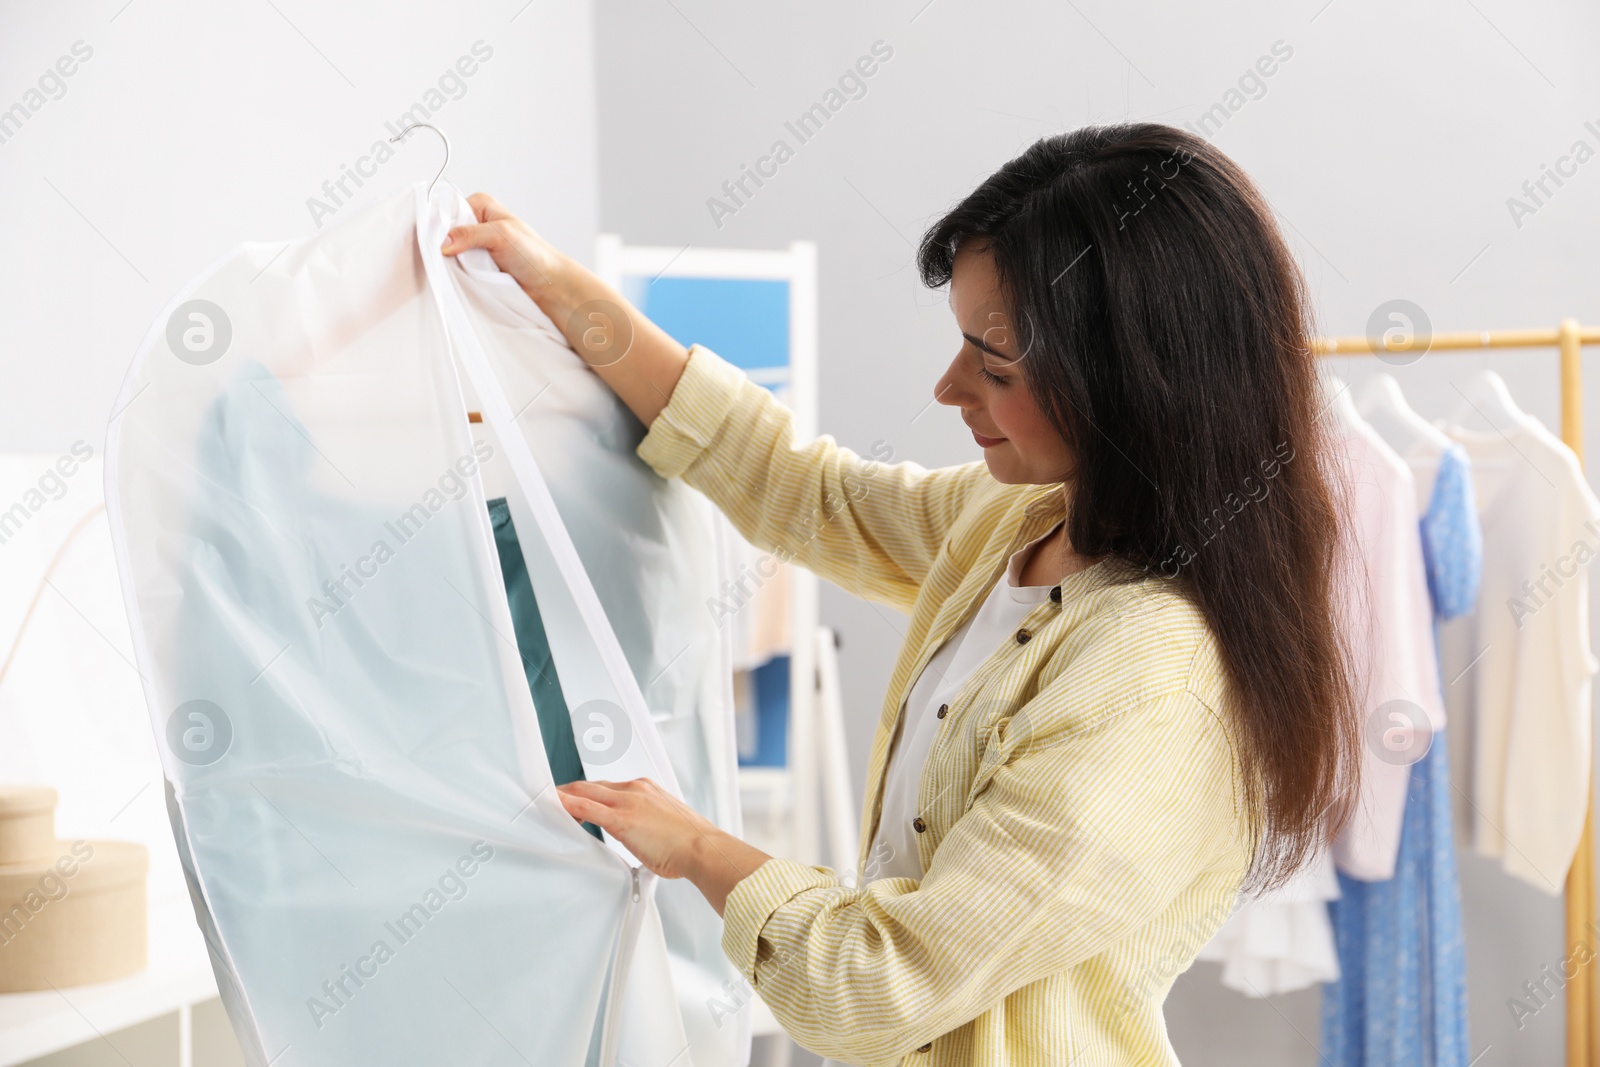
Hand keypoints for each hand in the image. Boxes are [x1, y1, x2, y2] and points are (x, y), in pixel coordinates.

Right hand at [440, 193, 585, 322]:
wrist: (548, 283)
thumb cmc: (533, 254)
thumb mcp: (501, 236)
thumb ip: (470, 235)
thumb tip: (443, 241)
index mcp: (481, 205)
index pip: (448, 210)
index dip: (440, 226)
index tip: (437, 243)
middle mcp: (476, 221)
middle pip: (446, 232)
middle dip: (446, 246)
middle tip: (453, 259)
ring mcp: (475, 244)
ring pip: (450, 251)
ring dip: (455, 262)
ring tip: (465, 269)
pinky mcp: (477, 262)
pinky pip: (459, 266)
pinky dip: (461, 273)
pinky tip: (466, 277)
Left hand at [557, 777, 772, 914]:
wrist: (703, 848)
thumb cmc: (691, 843)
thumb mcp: (667, 825)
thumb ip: (650, 825)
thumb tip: (644, 838)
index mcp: (648, 789)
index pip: (609, 787)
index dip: (590, 794)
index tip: (579, 800)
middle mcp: (637, 790)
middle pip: (593, 786)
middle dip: (572, 792)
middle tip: (555, 800)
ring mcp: (629, 802)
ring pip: (586, 792)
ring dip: (565, 797)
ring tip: (549, 804)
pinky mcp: (622, 819)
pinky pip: (587, 808)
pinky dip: (569, 805)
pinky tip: (556, 806)